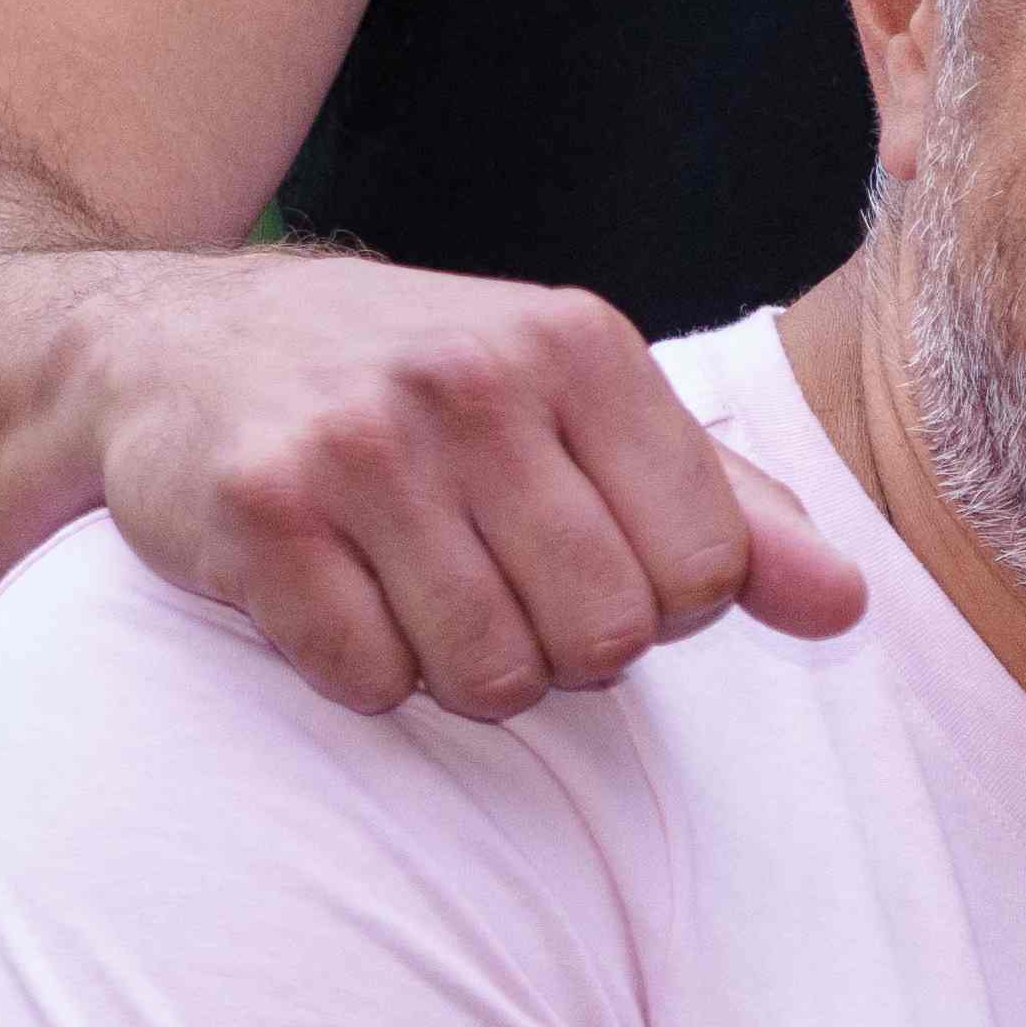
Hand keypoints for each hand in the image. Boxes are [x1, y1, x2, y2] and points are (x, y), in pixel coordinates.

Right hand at [83, 254, 863, 719]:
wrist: (178, 346)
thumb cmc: (419, 392)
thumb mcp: (582, 409)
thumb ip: (727, 507)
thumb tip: (848, 604)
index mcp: (580, 344)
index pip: (708, 564)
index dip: (665, 605)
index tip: (599, 564)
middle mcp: (473, 381)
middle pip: (605, 633)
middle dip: (565, 651)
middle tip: (502, 591)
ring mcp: (356, 445)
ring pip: (487, 673)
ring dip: (461, 671)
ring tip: (422, 593)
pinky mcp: (255, 515)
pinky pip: (367, 682)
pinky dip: (364, 673)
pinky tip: (339, 599)